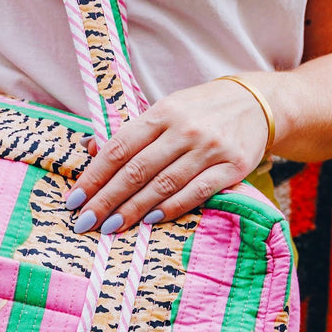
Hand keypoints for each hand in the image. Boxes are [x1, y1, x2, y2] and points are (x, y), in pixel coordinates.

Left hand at [65, 77, 272, 233]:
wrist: (257, 103)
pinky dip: (172, 208)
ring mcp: (210, 148)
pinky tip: (151, 221)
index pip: (119, 148)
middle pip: (137, 170)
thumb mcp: (165, 110)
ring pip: (164, 184)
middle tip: (85, 222)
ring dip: (134, 209)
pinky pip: (197, 192)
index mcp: (162, 113)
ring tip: (110, 227)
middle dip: (106, 199)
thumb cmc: (200, 111)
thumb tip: (91, 150)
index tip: (74, 199)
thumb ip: (131, 132)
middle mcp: (184, 129)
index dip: (94, 176)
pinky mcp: (233, 167)